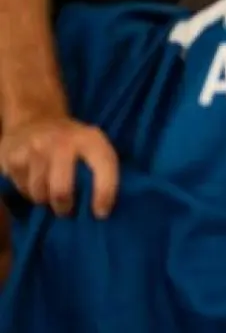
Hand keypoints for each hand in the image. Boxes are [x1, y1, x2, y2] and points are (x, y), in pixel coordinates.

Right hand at [0, 114, 118, 217]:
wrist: (35, 119)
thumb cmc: (71, 141)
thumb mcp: (92, 146)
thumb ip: (99, 169)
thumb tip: (102, 209)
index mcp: (91, 139)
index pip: (104, 165)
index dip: (105, 192)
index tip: (101, 213)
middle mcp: (63, 141)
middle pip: (61, 189)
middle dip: (64, 206)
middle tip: (66, 211)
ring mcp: (35, 147)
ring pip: (39, 192)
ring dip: (44, 200)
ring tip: (49, 194)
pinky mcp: (13, 155)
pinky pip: (21, 186)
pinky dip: (28, 191)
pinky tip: (34, 181)